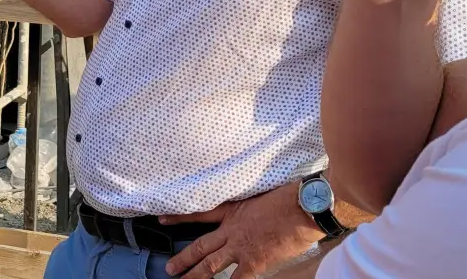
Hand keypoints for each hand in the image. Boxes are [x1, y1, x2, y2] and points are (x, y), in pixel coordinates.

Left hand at [160, 183, 323, 278]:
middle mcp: (231, 230)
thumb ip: (249, 207)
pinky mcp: (254, 261)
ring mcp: (241, 247)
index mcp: (233, 211)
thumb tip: (250, 214)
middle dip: (184, 258)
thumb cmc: (287, 197)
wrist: (303, 207)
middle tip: (169, 268)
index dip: (180, 217)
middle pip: (201, 246)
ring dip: (195, 275)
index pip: (200, 214)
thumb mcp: (260, 195)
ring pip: (211, 264)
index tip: (163, 219)